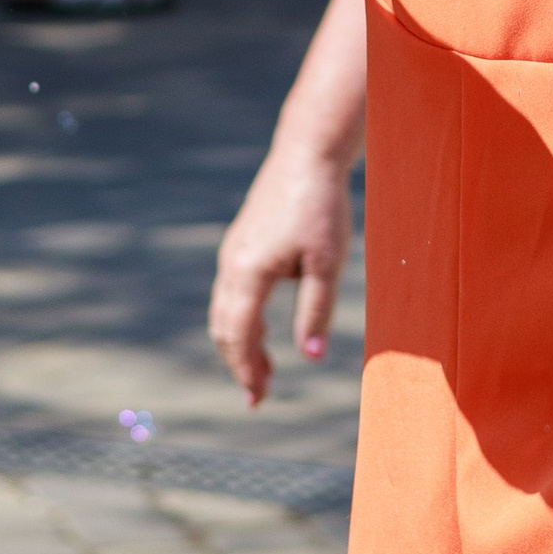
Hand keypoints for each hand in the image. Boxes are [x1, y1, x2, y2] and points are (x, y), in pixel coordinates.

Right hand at [209, 128, 352, 405]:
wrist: (307, 154)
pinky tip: (261, 329)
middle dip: (239, 364)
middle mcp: (232, 264)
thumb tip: (311, 357)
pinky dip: (240, 320)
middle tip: (259, 395)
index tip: (258, 399)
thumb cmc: (321, 206)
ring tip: (263, 370)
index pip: (239, 336)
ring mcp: (232, 252)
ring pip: (224, 311)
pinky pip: (231, 293)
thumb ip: (317, 311)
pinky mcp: (241, 242)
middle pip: (224, 328)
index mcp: (249, 272)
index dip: (246, 371)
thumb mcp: (328, 263)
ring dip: (239, 344)